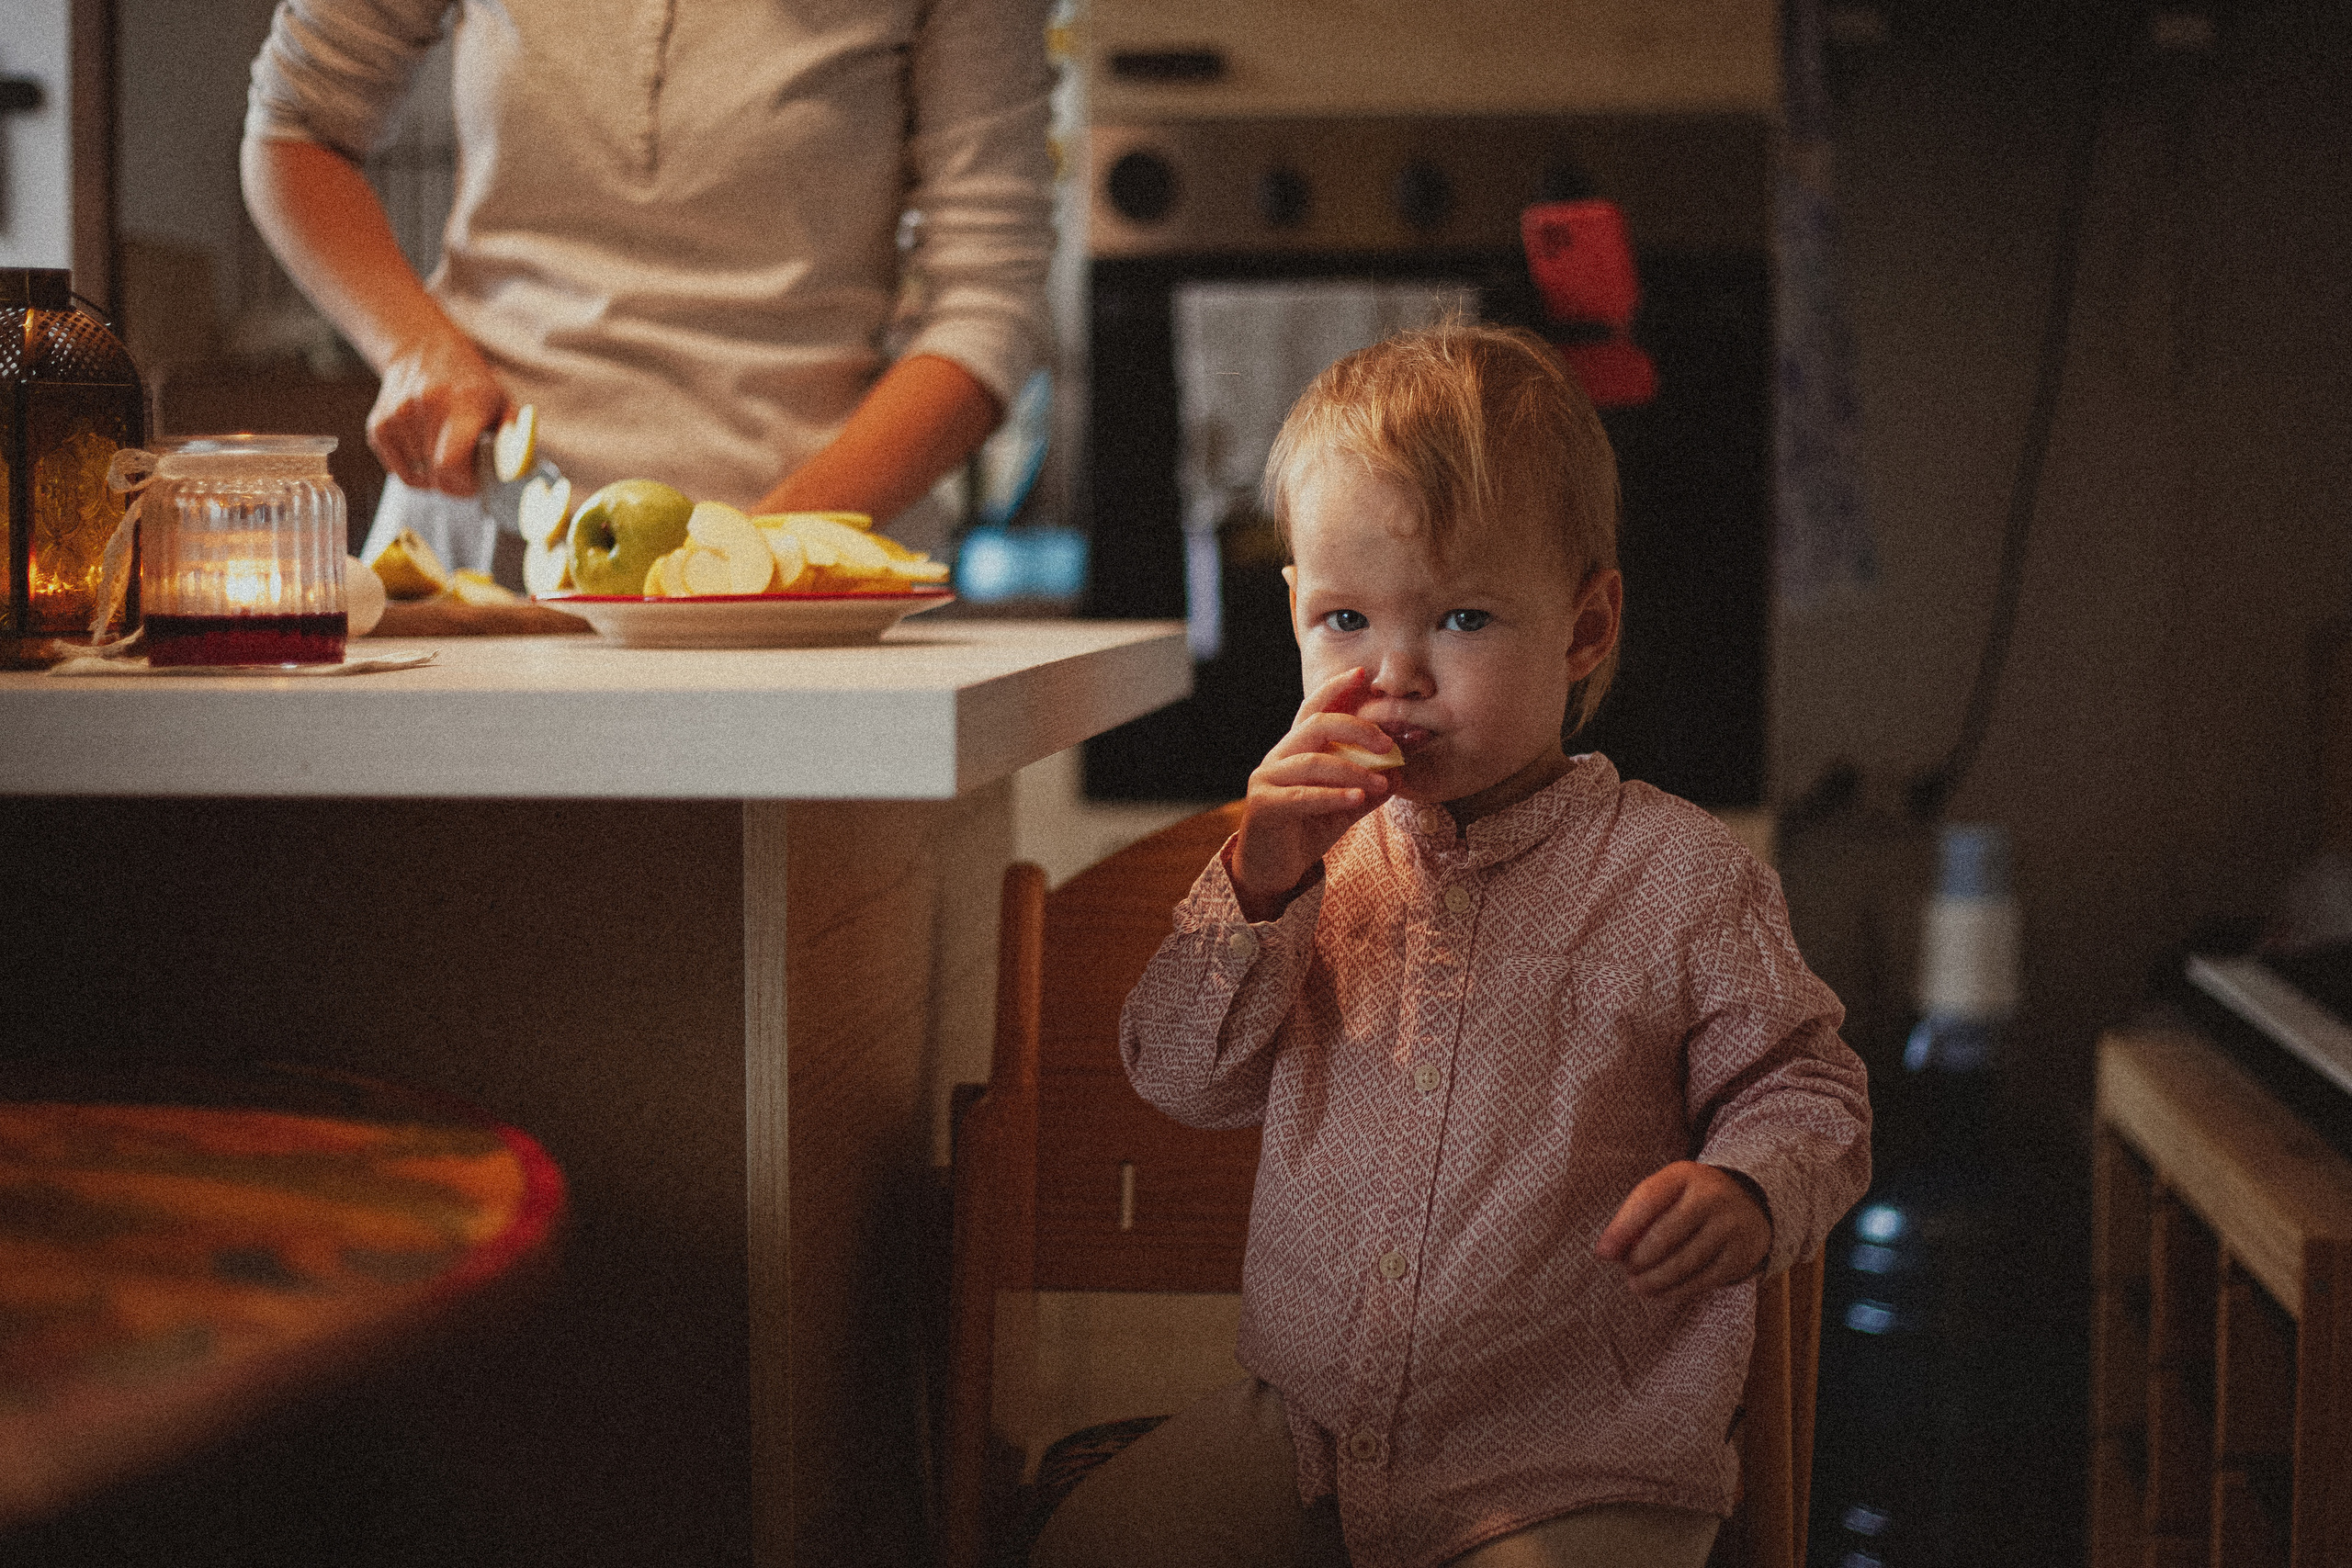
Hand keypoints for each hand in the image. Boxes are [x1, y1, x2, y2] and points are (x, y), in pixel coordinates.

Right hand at [367, 327, 507, 497]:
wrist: (423, 351)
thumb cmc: (470, 384)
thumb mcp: (501, 403)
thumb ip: (514, 439)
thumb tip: (518, 473)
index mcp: (461, 403)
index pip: (450, 464)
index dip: (464, 485)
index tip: (475, 485)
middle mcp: (425, 407)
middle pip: (435, 475)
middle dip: (454, 484)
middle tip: (466, 476)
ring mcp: (396, 416)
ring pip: (416, 476)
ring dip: (434, 476)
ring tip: (446, 452)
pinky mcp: (378, 425)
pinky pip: (397, 471)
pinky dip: (414, 471)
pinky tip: (427, 452)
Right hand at [1229, 667, 1397, 920]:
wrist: (1272, 870)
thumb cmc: (1306, 830)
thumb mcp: (1345, 805)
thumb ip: (1368, 786)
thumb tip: (1400, 771)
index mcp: (1297, 749)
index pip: (1315, 708)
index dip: (1336, 688)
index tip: (1363, 674)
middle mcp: (1279, 757)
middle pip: (1317, 725)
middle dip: (1357, 729)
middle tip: (1389, 743)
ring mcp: (1267, 779)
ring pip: (1313, 761)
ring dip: (1353, 770)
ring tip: (1380, 781)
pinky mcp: (1264, 805)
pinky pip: (1302, 796)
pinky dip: (1333, 795)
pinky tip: (1358, 798)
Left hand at [1594, 1162, 1770, 1302]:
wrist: (1749, 1204)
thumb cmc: (1691, 1199)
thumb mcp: (1668, 1190)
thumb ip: (1638, 1213)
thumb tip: (1607, 1252)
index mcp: (1685, 1175)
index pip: (1648, 1201)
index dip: (1622, 1229)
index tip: (1603, 1253)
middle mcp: (1711, 1198)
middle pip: (1666, 1235)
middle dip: (1639, 1259)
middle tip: (1626, 1270)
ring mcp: (1728, 1228)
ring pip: (1684, 1262)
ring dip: (1654, 1280)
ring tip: (1637, 1286)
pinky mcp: (1739, 1256)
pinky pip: (1702, 1280)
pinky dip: (1676, 1290)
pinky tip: (1659, 1293)